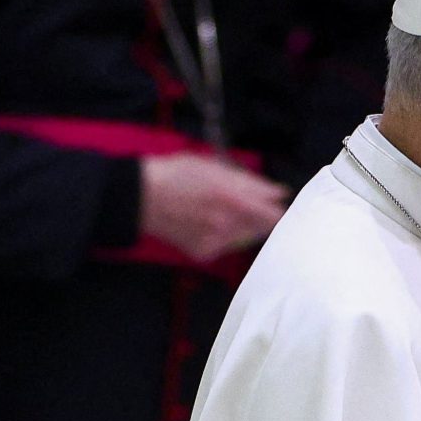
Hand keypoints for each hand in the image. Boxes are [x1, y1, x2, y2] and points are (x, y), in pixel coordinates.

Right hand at [138, 155, 288, 262]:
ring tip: (220, 209)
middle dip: (262, 215)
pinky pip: (226, 245)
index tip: (278, 199)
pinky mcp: (204, 252)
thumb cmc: (175, 175)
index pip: (273, 212)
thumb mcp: (213, 167)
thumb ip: (247, 182)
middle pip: (264, 227)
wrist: (141, 198)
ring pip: (246, 236)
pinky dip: (224, 235)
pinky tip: (208, 222)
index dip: (278, 206)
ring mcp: (215, 241)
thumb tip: (276, 193)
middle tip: (246, 203)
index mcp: (232, 199)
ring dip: (244, 225)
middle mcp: (227, 225)